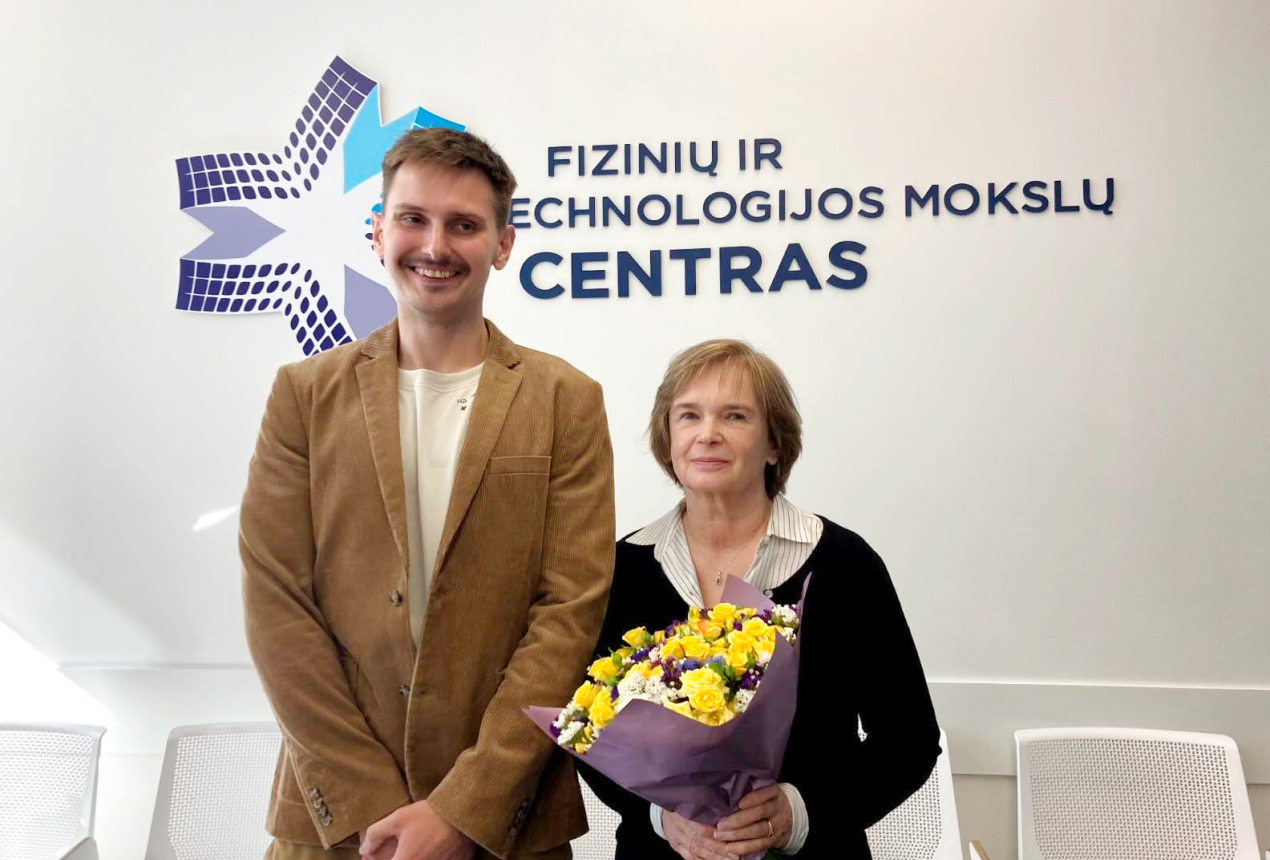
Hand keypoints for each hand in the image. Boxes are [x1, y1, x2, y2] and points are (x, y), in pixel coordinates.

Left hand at [360, 801, 474, 859]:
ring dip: (416, 858)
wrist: (463, 814)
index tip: (374, 857)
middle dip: (399, 857)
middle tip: (401, 850)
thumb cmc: (430, 815)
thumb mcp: (398, 818)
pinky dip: (433, 859)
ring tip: (418, 850)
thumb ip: (376, 834)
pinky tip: (433, 851)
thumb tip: (364, 849)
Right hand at [662, 809, 738, 859]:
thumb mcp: (693, 799)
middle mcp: (680, 826)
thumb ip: (708, 807)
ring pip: (696, 850)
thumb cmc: (684, 802)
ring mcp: (677, 837)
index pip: (703, 827)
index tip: (734, 839)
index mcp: (686, 812)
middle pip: (701, 841)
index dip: (718, 835)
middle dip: (720, 849)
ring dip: (714, 857)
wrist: (664, 808)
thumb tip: (730, 813)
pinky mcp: (675, 845)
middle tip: (736, 854)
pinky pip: (688, 856)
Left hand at [713, 784, 791, 855]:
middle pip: (760, 813)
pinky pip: (760, 845)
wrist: (790, 816)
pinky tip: (730, 847)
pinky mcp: (775, 839)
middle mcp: (778, 808)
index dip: (753, 798)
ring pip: (759, 830)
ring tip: (720, 836)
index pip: (765, 793)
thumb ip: (750, 791)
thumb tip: (724, 795)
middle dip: (738, 820)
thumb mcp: (764, 791)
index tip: (739, 803)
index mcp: (774, 793)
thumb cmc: (767, 800)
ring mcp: (778, 825)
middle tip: (720, 824)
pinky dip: (744, 847)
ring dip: (737, 835)